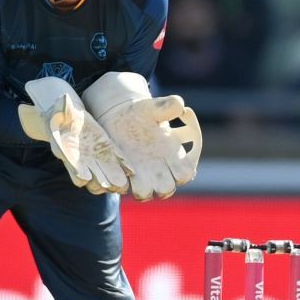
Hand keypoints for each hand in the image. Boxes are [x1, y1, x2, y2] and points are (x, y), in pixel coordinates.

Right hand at [18, 76, 133, 193]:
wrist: (68, 117)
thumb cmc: (60, 114)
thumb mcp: (59, 111)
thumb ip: (62, 109)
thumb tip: (64, 100)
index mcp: (68, 153)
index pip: (72, 168)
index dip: (78, 173)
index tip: (84, 176)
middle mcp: (82, 160)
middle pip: (92, 178)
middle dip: (101, 182)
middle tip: (110, 186)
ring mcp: (95, 156)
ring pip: (106, 172)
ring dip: (114, 178)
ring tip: (123, 184)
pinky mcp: (107, 148)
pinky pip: (116, 159)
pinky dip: (123, 165)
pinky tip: (131, 170)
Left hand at [82, 71, 203, 200]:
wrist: (119, 118)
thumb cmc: (142, 113)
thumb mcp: (153, 107)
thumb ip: (167, 106)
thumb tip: (180, 105)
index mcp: (174, 157)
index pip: (185, 174)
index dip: (181, 172)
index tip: (172, 158)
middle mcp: (159, 171)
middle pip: (166, 190)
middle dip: (161, 185)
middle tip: (151, 170)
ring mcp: (140, 177)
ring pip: (144, 194)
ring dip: (140, 188)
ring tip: (132, 173)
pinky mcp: (121, 178)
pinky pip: (120, 188)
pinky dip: (117, 183)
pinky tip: (114, 171)